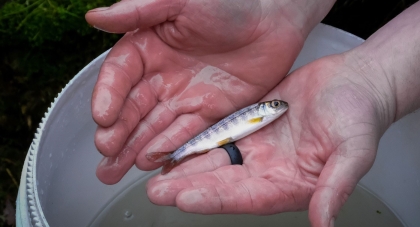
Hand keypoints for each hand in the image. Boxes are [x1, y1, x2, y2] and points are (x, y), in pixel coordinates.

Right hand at [85, 0, 333, 183]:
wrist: (275, 19)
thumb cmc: (230, 3)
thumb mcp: (180, 0)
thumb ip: (139, 11)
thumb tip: (95, 17)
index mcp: (149, 46)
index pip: (120, 75)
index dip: (108, 96)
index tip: (102, 118)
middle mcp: (163, 75)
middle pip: (133, 108)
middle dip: (117, 132)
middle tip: (105, 154)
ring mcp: (186, 96)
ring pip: (155, 126)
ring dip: (135, 148)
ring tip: (115, 170)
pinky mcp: (211, 111)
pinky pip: (188, 133)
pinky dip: (171, 147)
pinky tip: (152, 161)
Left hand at [145, 54, 394, 226]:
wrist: (355, 82)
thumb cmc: (360, 115)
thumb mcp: (355, 151)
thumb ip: (336, 186)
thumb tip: (325, 222)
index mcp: (291, 184)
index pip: (248, 198)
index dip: (216, 199)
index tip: (186, 199)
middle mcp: (270, 171)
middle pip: (224, 184)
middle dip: (189, 187)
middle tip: (157, 190)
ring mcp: (259, 148)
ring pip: (216, 161)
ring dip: (187, 166)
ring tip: (155, 171)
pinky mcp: (251, 126)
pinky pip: (220, 136)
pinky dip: (198, 141)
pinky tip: (176, 145)